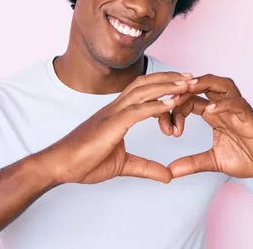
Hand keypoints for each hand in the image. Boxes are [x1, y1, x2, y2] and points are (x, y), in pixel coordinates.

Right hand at [38, 72, 197, 184]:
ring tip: (188, 84)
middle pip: (145, 83)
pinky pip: (138, 111)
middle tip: (192, 77)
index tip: (182, 85)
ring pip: (143, 91)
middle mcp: (115, 108)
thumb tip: (168, 176)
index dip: (163, 85)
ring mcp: (112, 114)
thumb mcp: (123, 166)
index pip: (143, 91)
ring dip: (167, 85)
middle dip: (170, 78)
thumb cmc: (84, 162)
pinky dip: (157, 105)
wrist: (60, 165)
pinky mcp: (111, 124)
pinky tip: (173, 103)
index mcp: (117, 113)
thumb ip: (146, 167)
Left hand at [167, 74, 252, 178]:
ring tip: (186, 89)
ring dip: (203, 83)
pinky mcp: (250, 117)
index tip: (165, 128)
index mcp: (214, 113)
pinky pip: (237, 103)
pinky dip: (223, 104)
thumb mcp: (213, 162)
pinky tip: (209, 110)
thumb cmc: (247, 157)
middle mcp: (224, 106)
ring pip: (221, 84)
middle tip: (166, 98)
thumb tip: (170, 171)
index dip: (174, 109)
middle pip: (202, 84)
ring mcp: (237, 109)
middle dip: (184, 88)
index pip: (189, 100)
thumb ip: (192, 163)